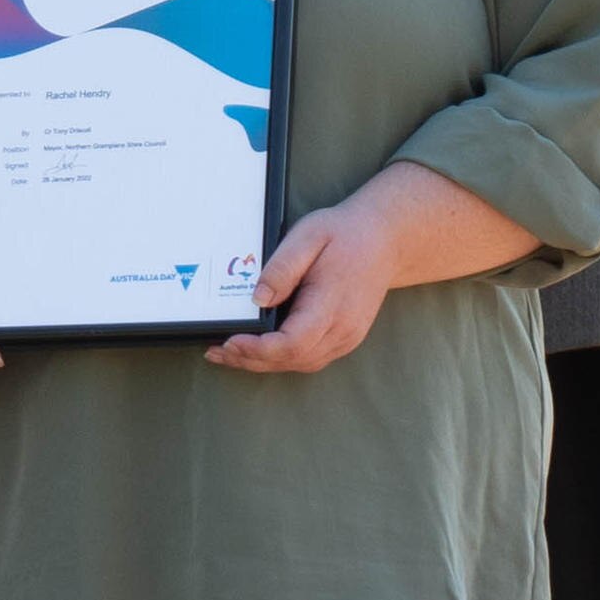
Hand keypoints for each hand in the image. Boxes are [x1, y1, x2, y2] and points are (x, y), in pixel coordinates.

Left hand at [220, 200, 400, 373]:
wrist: (384, 242)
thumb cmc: (345, 236)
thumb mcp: (308, 236)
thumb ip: (282, 268)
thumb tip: (258, 299)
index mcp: (333, 304)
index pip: (293, 342)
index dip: (258, 349)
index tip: (229, 341)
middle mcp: (344, 329)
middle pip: (293, 359)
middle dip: (250, 359)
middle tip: (215, 351)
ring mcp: (347, 338)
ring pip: (300, 363)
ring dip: (262, 363)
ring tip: (228, 354)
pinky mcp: (344, 338)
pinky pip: (309, 358)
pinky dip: (280, 359)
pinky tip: (257, 351)